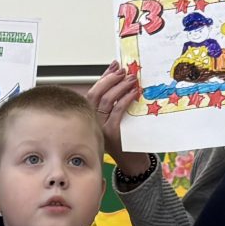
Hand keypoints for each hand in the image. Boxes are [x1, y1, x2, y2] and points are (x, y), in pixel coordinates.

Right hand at [87, 63, 154, 179]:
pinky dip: (126, 99)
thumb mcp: (114, 118)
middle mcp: (91, 120)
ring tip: (132, 79)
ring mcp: (99, 127)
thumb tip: (121, 78)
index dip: (103, 76)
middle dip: (110, 79)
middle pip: (96, 93)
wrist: (130, 160)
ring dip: (120, 86)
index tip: (114, 65)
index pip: (93, 91)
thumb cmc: (124, 138)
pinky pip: (117, 110)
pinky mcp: (111, 132)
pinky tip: (134, 92)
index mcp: (90, 115)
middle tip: (124, 71)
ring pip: (107, 100)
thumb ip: (114, 102)